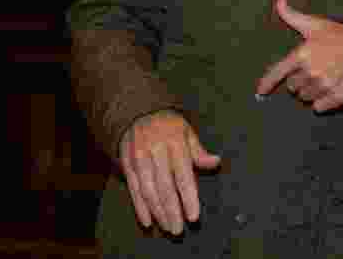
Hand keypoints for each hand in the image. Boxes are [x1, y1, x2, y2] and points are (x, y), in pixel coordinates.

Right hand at [119, 110, 220, 234]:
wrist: (137, 112)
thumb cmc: (169, 126)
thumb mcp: (187, 132)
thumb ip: (198, 151)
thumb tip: (216, 162)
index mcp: (175, 142)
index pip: (183, 175)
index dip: (189, 197)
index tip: (193, 216)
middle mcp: (155, 151)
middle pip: (165, 187)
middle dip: (172, 210)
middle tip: (179, 229)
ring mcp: (139, 158)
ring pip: (148, 191)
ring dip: (158, 212)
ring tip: (168, 227)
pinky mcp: (127, 164)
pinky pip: (134, 189)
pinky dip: (140, 207)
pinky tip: (148, 221)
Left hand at [255, 0, 342, 111]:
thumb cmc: (338, 34)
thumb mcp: (314, 23)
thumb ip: (291, 14)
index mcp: (301, 55)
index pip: (277, 73)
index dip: (266, 83)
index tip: (261, 91)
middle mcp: (309, 72)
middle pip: (292, 86)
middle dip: (298, 79)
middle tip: (311, 70)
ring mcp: (322, 85)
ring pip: (305, 97)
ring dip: (309, 90)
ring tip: (321, 78)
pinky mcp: (333, 96)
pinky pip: (319, 106)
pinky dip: (320, 102)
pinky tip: (326, 91)